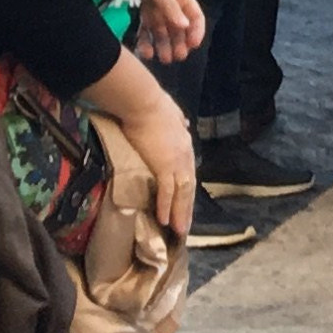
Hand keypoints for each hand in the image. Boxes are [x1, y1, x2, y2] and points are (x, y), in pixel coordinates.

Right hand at [81, 59, 195, 240]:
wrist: (143, 102)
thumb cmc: (152, 104)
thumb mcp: (172, 112)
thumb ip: (178, 120)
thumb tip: (184, 123)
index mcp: (185, 144)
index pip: (188, 172)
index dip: (187, 189)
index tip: (186, 203)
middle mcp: (184, 155)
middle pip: (188, 187)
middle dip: (186, 208)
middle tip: (186, 226)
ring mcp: (175, 162)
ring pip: (181, 193)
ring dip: (180, 213)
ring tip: (179, 230)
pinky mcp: (163, 165)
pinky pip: (166, 192)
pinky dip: (166, 206)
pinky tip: (165, 220)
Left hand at [130, 0, 206, 68]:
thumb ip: (169, 5)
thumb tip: (185, 26)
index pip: (194, 14)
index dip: (196, 30)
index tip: (193, 45)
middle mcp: (168, 3)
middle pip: (179, 27)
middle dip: (180, 42)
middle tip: (177, 57)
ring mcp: (153, 10)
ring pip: (163, 33)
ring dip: (165, 47)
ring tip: (165, 60)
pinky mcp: (138, 16)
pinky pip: (145, 33)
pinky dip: (147, 44)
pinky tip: (147, 54)